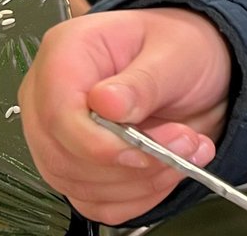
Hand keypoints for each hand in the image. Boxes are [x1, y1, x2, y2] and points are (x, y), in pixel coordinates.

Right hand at [18, 7, 232, 224]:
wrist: (197, 66)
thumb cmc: (180, 46)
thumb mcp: (176, 52)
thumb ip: (144, 81)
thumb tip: (106, 102)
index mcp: (67, 52)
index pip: (59, 113)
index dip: (99, 144)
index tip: (143, 151)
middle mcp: (49, 96)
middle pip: (65, 157)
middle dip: (131, 165)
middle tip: (185, 145)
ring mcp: (57, 136)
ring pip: (79, 185)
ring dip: (141, 182)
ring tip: (187, 152)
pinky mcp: (74, 166)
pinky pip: (94, 201)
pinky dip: (136, 196)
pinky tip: (167, 170)